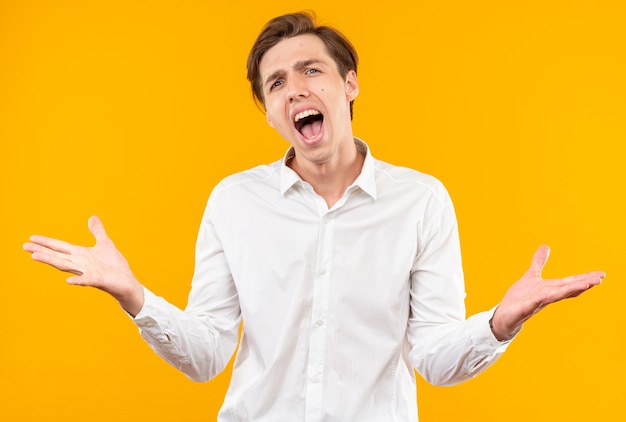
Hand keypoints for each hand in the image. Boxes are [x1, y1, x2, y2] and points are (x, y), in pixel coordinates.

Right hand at [23, 216, 143, 315]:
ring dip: (51, 261)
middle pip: (57, 256)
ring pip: (66, 266)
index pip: (60, 247)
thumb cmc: (114, 265)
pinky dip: (77, 280)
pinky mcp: (98, 280)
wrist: (126, 282)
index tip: (31, 238)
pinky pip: (86, 280)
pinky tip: (67, 281)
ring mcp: (87, 272)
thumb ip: (97, 231)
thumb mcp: (105, 243)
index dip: (47, 242)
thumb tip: (92, 217)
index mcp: (81, 254)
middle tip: (24, 246)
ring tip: (35, 257)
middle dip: (42, 251)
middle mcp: (81, 263)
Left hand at [490, 245, 604, 340]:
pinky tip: (546, 294)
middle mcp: (547, 295)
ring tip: (587, 285)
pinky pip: (536, 302)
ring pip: (556, 295)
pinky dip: (542, 298)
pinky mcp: (526, 307)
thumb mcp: (531, 276)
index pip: (570, 282)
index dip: (585, 278)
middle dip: (584, 284)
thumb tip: (546, 246)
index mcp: (550, 288)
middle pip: (568, 288)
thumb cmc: (520, 298)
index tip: (601, 275)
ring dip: (572, 290)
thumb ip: (539, 262)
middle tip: (600, 279)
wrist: (505, 315)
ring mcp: (537, 302)